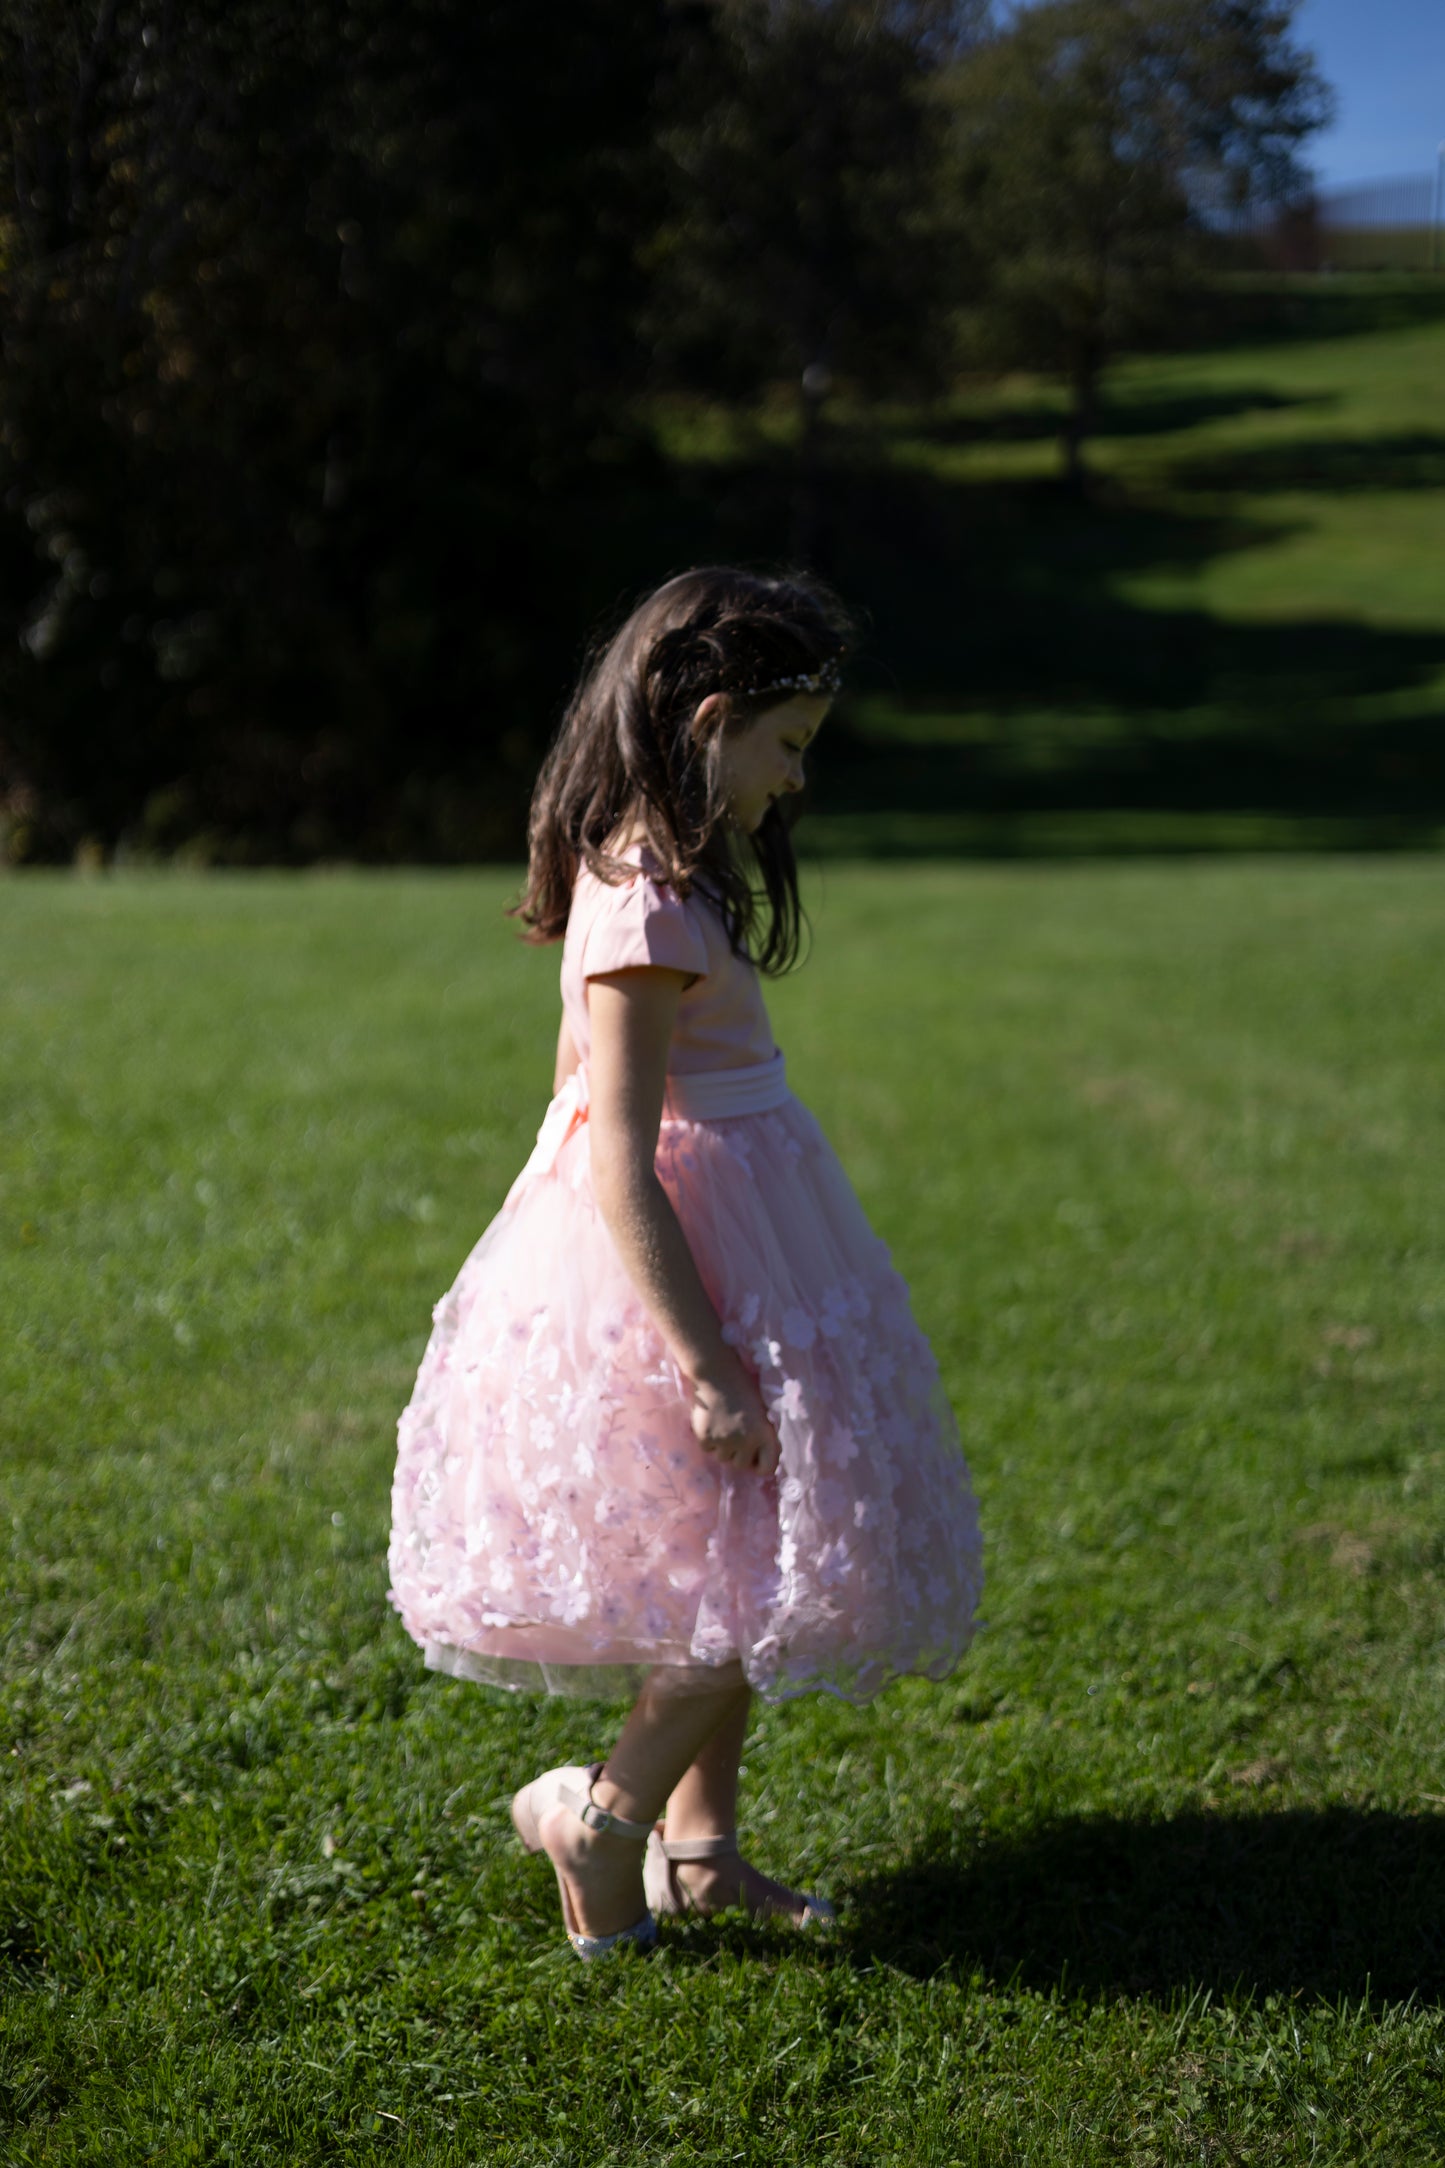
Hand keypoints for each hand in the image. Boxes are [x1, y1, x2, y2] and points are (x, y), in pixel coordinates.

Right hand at [689, 1355, 779, 1474]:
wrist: (717, 1374)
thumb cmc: (742, 1388)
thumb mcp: (761, 1412)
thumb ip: (762, 1434)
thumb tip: (759, 1456)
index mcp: (764, 1434)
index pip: (767, 1468)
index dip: (761, 1464)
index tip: (755, 1457)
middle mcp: (746, 1441)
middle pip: (740, 1465)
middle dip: (738, 1454)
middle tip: (735, 1436)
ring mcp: (725, 1441)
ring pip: (722, 1458)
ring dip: (722, 1447)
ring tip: (722, 1426)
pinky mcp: (706, 1438)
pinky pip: (707, 1449)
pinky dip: (708, 1439)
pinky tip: (710, 1422)